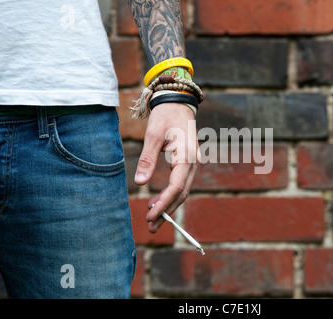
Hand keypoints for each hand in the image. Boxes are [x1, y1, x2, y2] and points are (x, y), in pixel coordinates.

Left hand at [134, 103, 198, 232]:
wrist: (178, 102)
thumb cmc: (165, 116)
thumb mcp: (152, 136)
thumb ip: (147, 159)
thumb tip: (139, 183)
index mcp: (187, 156)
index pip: (176, 187)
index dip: (164, 204)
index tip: (150, 216)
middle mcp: (193, 163)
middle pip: (181, 193)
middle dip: (166, 211)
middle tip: (150, 226)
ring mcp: (193, 163)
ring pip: (182, 190)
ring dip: (168, 204)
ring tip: (151, 216)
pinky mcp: (188, 163)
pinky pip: (181, 183)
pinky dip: (170, 194)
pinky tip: (156, 201)